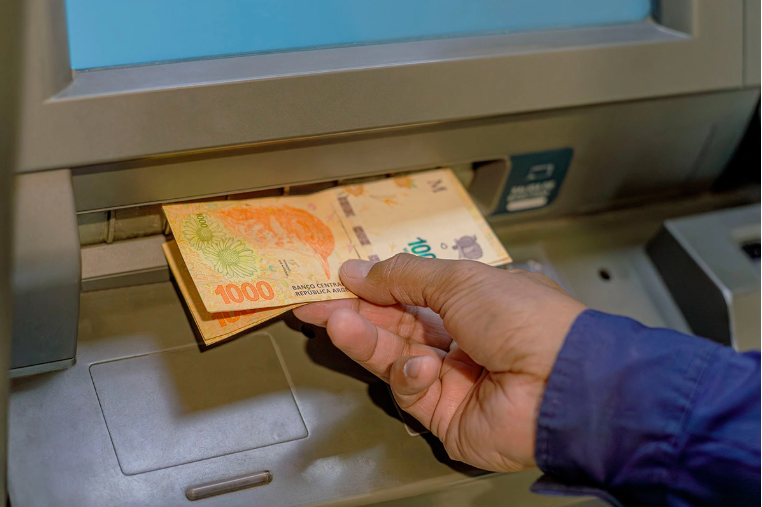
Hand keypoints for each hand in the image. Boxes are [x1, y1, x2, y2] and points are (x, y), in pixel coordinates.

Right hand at [294, 254, 585, 471]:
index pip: (413, 293)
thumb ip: (403, 276)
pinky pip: (413, 392)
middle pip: (398, 327)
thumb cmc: (527, 321)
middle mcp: (467, 340)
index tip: (339, 281)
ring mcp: (457, 379)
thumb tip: (361, 270)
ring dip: (366, 339)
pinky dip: (411, 376)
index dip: (375, 286)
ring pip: (397, 358)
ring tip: (336, 321)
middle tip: (317, 304)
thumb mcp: (460, 279)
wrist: (560, 385)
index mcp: (477, 302)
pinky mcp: (448, 416)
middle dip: (357, 314)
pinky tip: (418, 365)